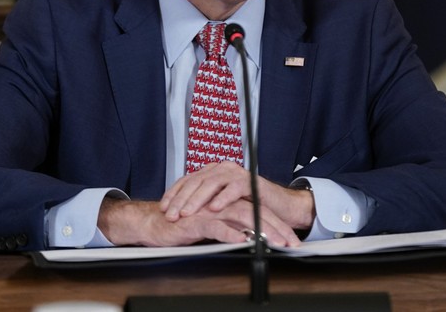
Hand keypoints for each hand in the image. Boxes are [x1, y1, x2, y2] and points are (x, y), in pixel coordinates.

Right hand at [97, 196, 300, 246]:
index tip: (290, 240)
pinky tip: (242, 240)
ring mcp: (209, 209)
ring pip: (241, 216)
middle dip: (276, 227)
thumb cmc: (183, 225)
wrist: (155, 223)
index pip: (258, 210)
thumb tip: (252, 239)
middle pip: (255, 210)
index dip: (276, 224)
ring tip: (274, 243)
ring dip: (260, 230)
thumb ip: (231, 228)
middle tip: (290, 242)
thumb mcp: (213, 227)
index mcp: (227, 202)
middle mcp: (221, 202)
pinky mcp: (196, 219)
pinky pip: (216, 225)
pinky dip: (230, 233)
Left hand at [159, 162, 314, 232]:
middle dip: (181, 199)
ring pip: (211, 183)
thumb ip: (203, 204)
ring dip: (197, 199)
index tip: (162, 208)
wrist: (277, 207)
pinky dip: (223, 198)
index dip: (174, 193)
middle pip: (196, 181)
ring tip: (187, 212)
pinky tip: (214, 208)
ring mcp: (236, 173)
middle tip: (170, 214)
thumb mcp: (220, 206)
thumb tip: (178, 213)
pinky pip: (234, 188)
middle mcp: (222, 169)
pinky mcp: (251, 182)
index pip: (188, 180)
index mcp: (212, 172)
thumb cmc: (247, 207)